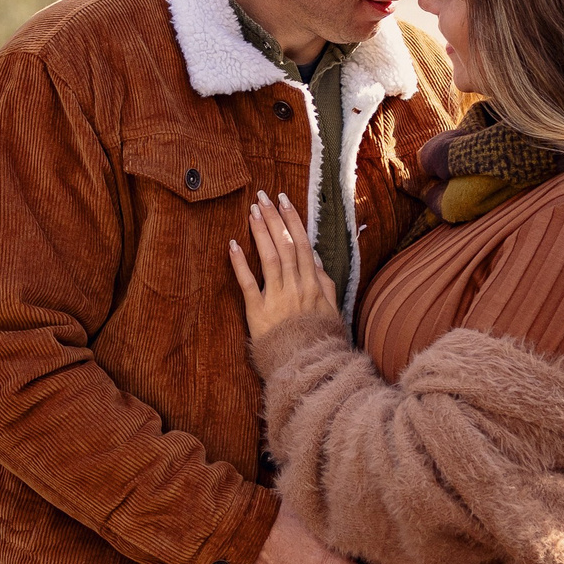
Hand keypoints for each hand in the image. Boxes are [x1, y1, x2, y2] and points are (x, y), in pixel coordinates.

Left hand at [227, 190, 337, 340]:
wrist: (307, 367)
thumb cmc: (318, 338)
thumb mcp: (331, 309)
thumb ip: (324, 282)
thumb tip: (315, 256)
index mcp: (313, 284)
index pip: (302, 244)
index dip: (292, 220)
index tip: (283, 200)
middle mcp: (296, 287)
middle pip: (285, 245)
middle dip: (274, 218)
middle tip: (262, 196)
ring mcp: (277, 298)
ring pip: (269, 258)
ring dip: (260, 232)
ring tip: (251, 211)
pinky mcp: (258, 312)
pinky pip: (248, 284)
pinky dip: (240, 263)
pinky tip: (232, 245)